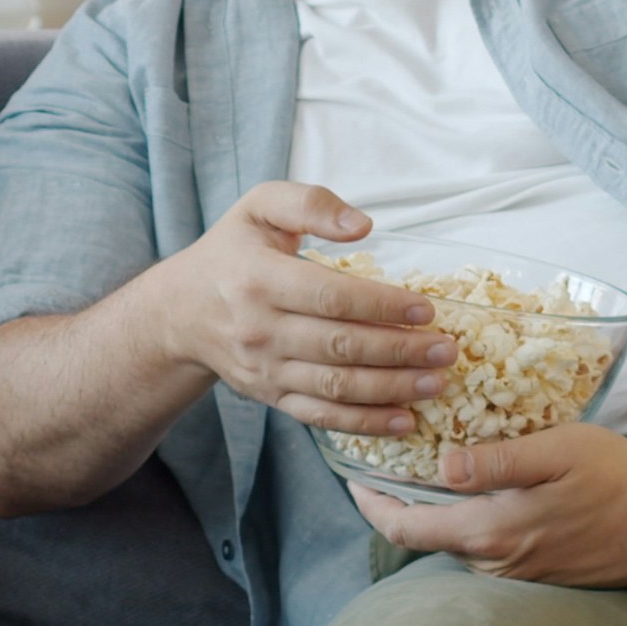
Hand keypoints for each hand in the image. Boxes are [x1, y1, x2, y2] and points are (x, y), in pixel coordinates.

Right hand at [153, 181, 457, 438]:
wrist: (180, 312)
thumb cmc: (231, 253)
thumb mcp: (259, 207)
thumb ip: (310, 203)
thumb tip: (363, 225)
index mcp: (258, 278)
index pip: (330, 297)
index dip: (381, 306)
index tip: (425, 309)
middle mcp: (260, 329)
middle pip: (340, 347)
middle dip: (400, 351)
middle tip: (446, 349)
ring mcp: (264, 370)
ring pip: (336, 386)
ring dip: (392, 389)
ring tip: (437, 382)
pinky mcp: (270, 397)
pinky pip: (321, 416)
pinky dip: (364, 422)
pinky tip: (404, 419)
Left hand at [349, 422, 626, 589]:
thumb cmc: (616, 474)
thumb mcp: (556, 452)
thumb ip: (497, 462)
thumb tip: (440, 468)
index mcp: (493, 534)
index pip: (408, 529)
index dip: (373, 506)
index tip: (352, 480)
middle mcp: (500, 565)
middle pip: (430, 538)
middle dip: (402, 507)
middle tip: (384, 469)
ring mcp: (523, 575)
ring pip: (462, 545)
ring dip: (441, 516)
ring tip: (426, 476)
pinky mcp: (543, 575)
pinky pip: (492, 552)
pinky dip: (474, 526)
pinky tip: (482, 499)